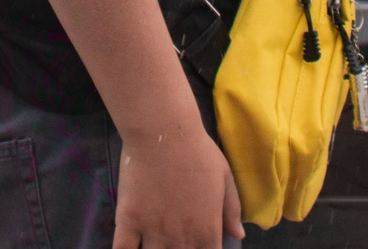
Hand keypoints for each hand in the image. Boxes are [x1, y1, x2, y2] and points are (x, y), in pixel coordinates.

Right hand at [112, 124, 243, 248]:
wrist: (162, 130)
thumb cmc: (197, 150)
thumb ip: (231, 209)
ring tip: (156, 243)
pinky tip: (131, 246)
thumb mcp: (224, 177)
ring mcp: (153, 232)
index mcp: (207, 230)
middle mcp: (181, 239)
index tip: (199, 245)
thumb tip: (239, 235)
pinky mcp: (128, 221)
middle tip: (175, 239)